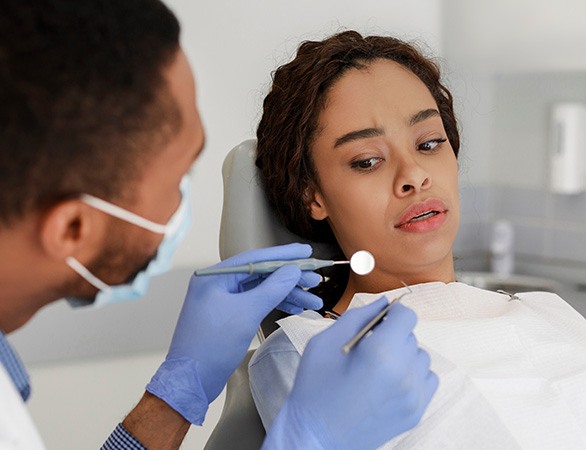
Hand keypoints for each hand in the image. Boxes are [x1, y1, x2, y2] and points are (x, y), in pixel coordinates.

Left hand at [146, 243, 322, 423]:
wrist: (190, 380)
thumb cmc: (209, 347)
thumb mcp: (246, 313)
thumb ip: (271, 289)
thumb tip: (291, 271)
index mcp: (215, 277)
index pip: (255, 258)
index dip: (283, 255)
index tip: (305, 252)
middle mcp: (218, 284)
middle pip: (261, 274)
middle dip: (289, 278)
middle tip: (314, 279)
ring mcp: (222, 300)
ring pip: (261, 290)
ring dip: (287, 294)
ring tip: (312, 299)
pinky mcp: (228, 316)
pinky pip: (256, 303)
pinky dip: (275, 304)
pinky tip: (294, 308)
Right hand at [265, 298, 437, 448]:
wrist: (315, 436)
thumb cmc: (315, 387)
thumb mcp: (325, 342)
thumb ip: (358, 316)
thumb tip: (383, 302)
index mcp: (381, 352)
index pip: (406, 316)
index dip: (392, 314)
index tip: (379, 321)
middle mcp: (404, 373)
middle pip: (411, 336)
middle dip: (392, 335)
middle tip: (367, 349)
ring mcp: (413, 396)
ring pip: (420, 357)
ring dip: (403, 355)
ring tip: (377, 368)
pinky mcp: (416, 412)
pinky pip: (426, 379)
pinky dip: (412, 375)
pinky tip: (389, 381)